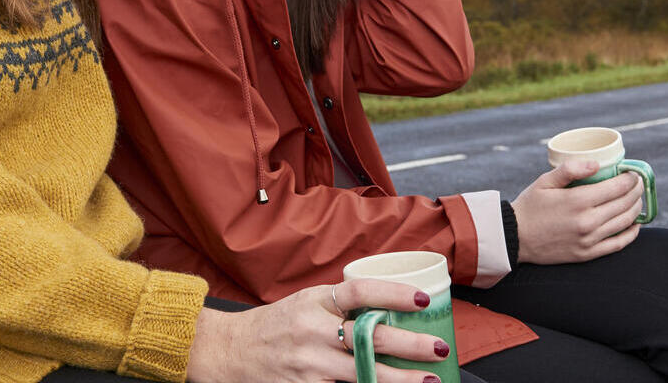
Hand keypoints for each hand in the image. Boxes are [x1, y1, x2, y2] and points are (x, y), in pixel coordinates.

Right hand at [188, 279, 451, 382]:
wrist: (228, 352)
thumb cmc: (274, 326)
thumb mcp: (305, 303)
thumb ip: (341, 304)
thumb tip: (392, 304)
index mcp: (314, 302)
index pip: (359, 292)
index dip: (393, 294)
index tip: (423, 299)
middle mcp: (311, 332)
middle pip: (368, 337)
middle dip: (409, 345)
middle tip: (438, 347)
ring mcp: (308, 365)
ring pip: (362, 373)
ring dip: (398, 380)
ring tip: (428, 381)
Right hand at [511, 161, 643, 264]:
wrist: (514, 238)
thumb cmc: (530, 206)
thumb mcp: (544, 181)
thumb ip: (570, 169)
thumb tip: (596, 163)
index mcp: (578, 201)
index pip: (617, 187)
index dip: (630, 179)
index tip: (633, 173)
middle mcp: (587, 221)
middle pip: (625, 204)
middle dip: (636, 191)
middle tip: (638, 184)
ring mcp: (588, 240)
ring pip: (625, 222)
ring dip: (636, 209)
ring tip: (637, 199)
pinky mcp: (587, 254)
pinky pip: (618, 244)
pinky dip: (631, 234)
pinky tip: (635, 225)